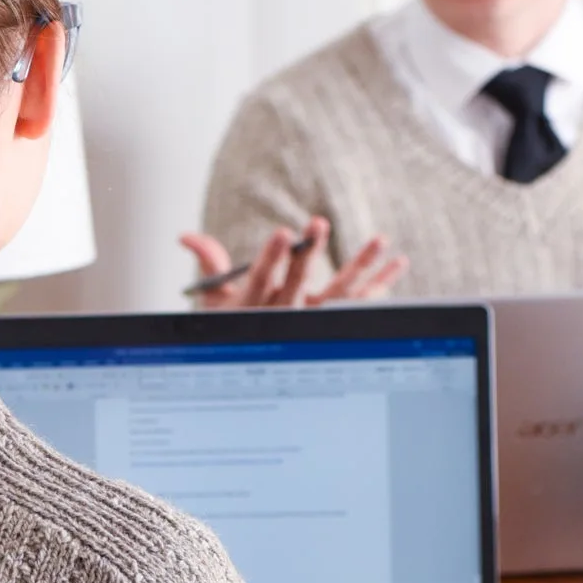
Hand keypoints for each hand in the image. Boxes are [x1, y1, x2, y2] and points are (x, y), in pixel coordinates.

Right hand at [179, 219, 406, 309]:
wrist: (254, 358)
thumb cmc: (236, 322)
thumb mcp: (215, 299)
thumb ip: (208, 261)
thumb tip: (185, 237)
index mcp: (254, 307)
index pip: (260, 280)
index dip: (271, 258)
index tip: (283, 233)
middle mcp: (285, 314)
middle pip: (297, 285)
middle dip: (308, 254)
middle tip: (318, 223)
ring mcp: (313, 318)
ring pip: (338, 292)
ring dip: (360, 264)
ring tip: (379, 241)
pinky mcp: (333, 318)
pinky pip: (361, 301)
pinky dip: (380, 282)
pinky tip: (397, 263)